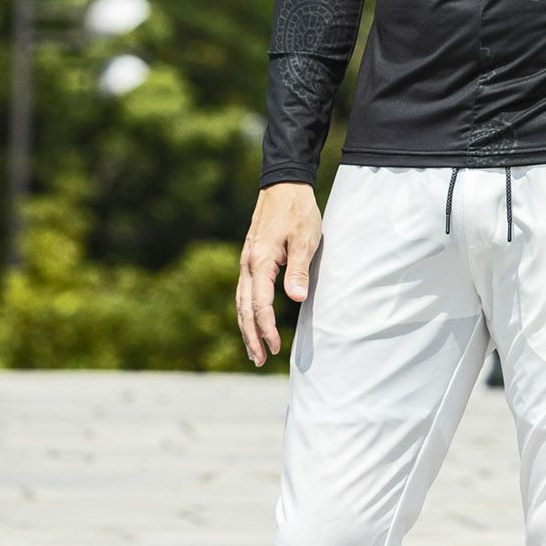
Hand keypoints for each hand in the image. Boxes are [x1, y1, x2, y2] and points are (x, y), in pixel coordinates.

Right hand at [237, 182, 322, 365]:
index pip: (260, 304)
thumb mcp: (304, 240)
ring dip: (246, 327)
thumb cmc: (298, 212)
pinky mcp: (251, 257)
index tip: (276, 348)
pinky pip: (244, 291)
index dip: (267, 329)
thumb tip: (295, 298)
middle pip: (244, 308)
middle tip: (259, 360)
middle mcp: (247, 264)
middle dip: (251, 336)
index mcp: (260, 261)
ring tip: (253, 350)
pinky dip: (246, 310)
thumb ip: (298, 270)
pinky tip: (252, 320)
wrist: (284, 185)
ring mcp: (246, 261)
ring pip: (241, 301)